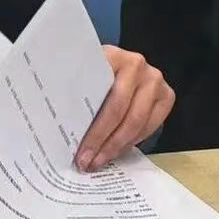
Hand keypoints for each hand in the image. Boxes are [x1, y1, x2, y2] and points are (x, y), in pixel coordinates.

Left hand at [75, 46, 174, 171]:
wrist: (118, 60)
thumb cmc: (92, 69)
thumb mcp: (81, 71)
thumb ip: (73, 89)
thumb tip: (52, 123)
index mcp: (112, 55)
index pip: (101, 96)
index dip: (92, 128)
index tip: (77, 149)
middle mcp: (137, 65)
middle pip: (120, 112)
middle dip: (102, 142)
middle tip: (87, 162)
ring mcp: (155, 80)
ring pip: (137, 123)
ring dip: (116, 147)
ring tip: (98, 161)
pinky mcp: (167, 95)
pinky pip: (150, 126)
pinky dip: (131, 141)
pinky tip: (114, 151)